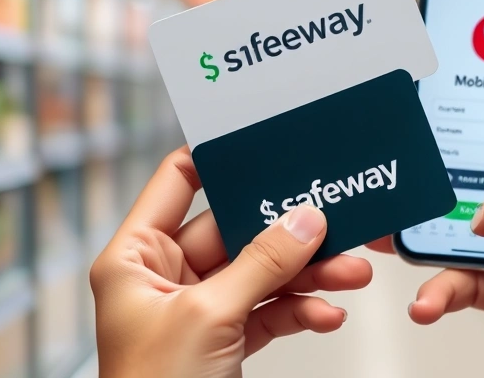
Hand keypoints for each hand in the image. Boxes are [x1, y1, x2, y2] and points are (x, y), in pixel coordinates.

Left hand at [91, 148, 372, 377]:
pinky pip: (269, 311)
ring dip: (307, 275)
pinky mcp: (223, 340)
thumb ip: (261, 264)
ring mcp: (196, 309)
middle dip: (288, 233)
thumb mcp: (209, 317)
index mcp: (135, 258)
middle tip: (332, 221)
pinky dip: (300, 311)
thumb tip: (304, 221)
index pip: (177, 181)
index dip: (217, 158)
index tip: (264, 143)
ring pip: (261, 274)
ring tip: (349, 273)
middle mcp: (163, 278)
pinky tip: (327, 313)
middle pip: (235, 231)